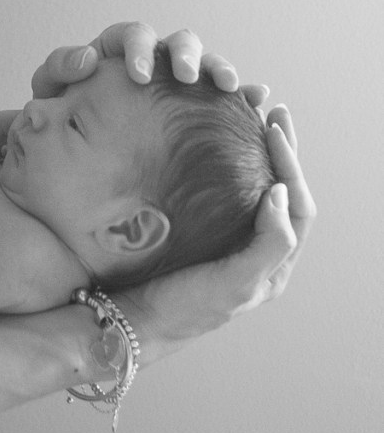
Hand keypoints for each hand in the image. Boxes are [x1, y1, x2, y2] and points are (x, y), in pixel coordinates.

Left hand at [31, 21, 268, 108]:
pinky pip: (221, 97)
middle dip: (185, 56)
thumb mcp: (49, 89)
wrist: (71, 150)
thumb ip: (59, 69)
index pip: (134, 36)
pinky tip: (257, 99)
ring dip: (218, 70)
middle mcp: (155, 60)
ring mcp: (177, 83)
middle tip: (185, 76)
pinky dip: (240, 95)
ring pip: (206, 64)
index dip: (138, 50)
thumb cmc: (58, 112)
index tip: (137, 75)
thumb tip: (88, 59)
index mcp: (119, 49)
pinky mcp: (194, 107)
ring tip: (228, 86)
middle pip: (179, 42)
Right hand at [112, 105, 314, 357]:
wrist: (134, 319)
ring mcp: (228, 243)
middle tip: (274, 112)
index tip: (273, 130)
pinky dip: (231, 167)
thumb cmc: (185, 308)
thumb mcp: (236, 283)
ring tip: (255, 120)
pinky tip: (219, 147)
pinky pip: (226, 196)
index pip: (297, 208)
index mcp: (273, 268)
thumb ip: (269, 245)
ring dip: (261, 157)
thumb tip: (280, 193)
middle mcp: (256, 254)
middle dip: (284, 153)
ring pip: (256, 192)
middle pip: (283, 195)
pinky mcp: (201, 236)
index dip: (291, 167)